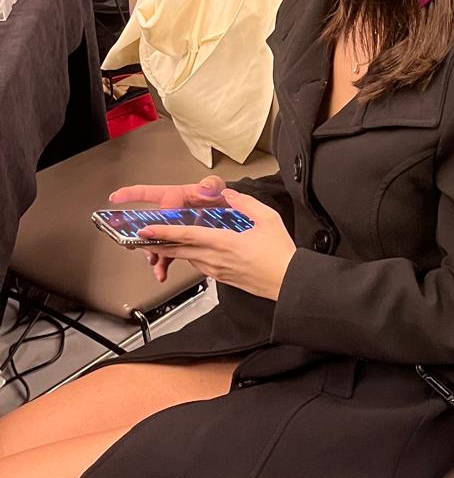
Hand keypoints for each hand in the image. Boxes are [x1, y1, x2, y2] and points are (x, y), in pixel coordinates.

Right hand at [109, 176, 225, 282]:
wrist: (230, 214)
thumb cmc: (219, 196)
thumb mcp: (215, 188)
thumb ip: (210, 185)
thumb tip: (204, 187)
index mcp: (174, 197)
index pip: (148, 193)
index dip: (130, 194)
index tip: (115, 198)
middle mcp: (170, 213)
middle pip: (147, 223)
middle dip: (139, 235)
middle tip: (134, 243)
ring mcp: (174, 228)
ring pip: (156, 241)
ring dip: (153, 254)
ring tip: (155, 264)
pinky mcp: (181, 240)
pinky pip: (168, 252)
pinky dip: (164, 263)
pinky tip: (162, 272)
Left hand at [137, 189, 296, 299]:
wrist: (289, 282)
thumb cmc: (280, 254)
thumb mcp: (268, 220)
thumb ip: (246, 204)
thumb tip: (230, 195)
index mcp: (224, 243)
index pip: (186, 236)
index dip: (163, 232)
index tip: (145, 229)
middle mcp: (215, 259)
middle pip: (178, 250)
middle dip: (157, 244)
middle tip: (139, 239)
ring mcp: (217, 271)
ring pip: (187, 258)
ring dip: (173, 251)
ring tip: (160, 243)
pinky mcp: (221, 278)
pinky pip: (199, 265)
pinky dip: (190, 257)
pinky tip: (191, 251)